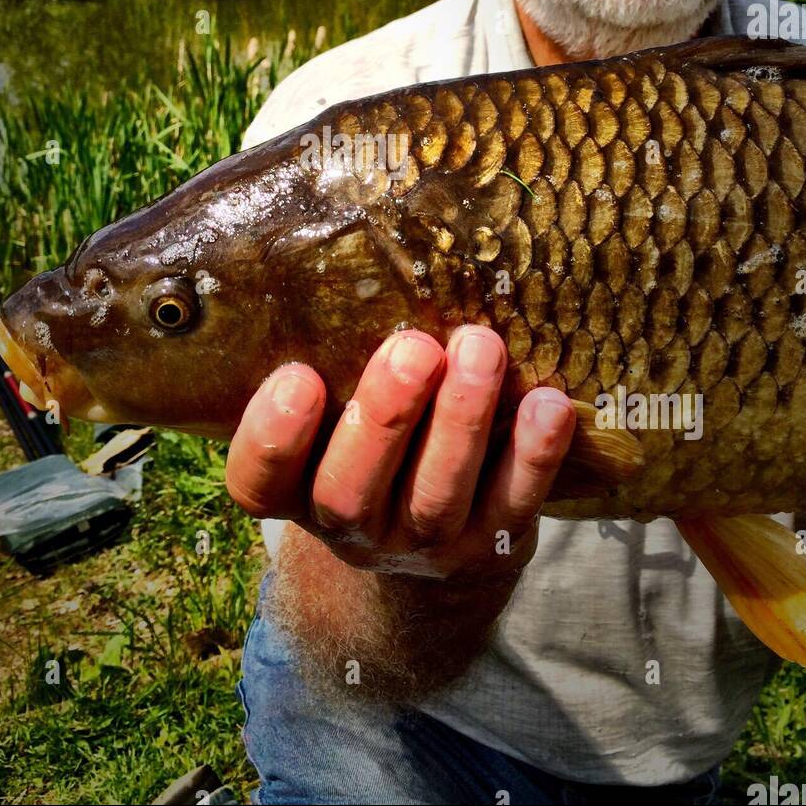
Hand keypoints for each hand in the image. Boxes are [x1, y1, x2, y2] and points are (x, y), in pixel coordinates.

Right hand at [225, 325, 575, 582]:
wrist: (430, 545)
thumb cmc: (369, 439)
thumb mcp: (332, 412)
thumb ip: (331, 361)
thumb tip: (351, 258)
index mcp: (294, 489)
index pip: (257, 483)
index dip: (272, 439)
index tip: (297, 376)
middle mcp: (348, 524)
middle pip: (351, 489)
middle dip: (385, 416)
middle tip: (414, 348)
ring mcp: (420, 544)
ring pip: (435, 494)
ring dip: (459, 420)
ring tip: (480, 348)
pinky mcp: (488, 547)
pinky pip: (511, 505)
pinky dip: (532, 455)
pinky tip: (548, 404)